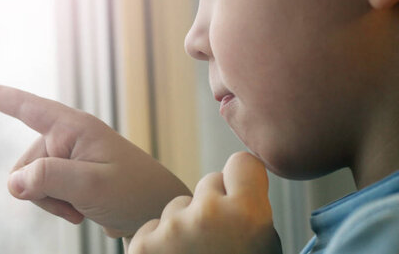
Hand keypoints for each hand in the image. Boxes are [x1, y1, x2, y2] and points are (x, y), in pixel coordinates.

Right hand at [0, 78, 191, 237]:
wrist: (154, 211)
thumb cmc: (133, 191)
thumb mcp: (91, 186)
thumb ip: (49, 179)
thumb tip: (12, 183)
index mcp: (73, 127)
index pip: (27, 107)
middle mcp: (67, 137)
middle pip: (24, 164)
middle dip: (41, 190)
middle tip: (76, 202)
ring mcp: (67, 157)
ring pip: (30, 181)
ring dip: (50, 201)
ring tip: (82, 206)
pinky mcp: (68, 175)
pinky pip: (42, 191)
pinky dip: (56, 205)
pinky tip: (80, 210)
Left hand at [128, 152, 281, 253]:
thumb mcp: (264, 243)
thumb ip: (251, 209)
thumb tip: (239, 182)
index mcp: (247, 214)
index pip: (241, 162)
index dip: (240, 181)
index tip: (238, 194)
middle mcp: (209, 215)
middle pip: (207, 184)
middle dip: (210, 205)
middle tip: (217, 240)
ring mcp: (172, 229)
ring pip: (178, 207)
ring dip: (183, 226)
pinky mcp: (143, 245)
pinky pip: (154, 227)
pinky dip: (159, 244)